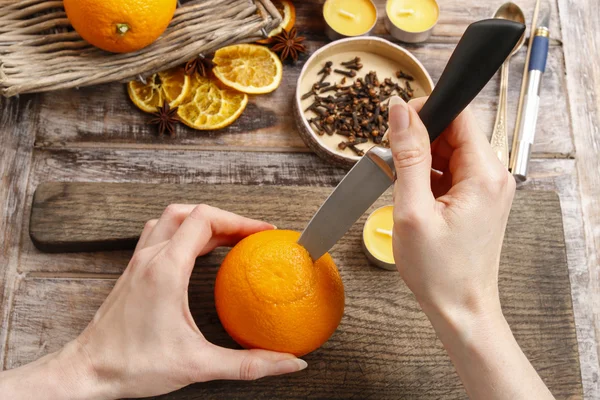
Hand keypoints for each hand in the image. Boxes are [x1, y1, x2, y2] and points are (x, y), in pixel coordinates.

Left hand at [16, 205, 305, 399]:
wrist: (86, 371)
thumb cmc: (131, 365)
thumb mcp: (198, 365)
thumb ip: (248, 364)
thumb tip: (289, 363)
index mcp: (166, 270)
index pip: (205, 220)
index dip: (239, 220)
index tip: (262, 231)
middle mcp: (150, 257)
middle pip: (191, 213)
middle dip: (225, 218)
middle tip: (249, 234)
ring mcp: (138, 262)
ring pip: (171, 219)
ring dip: (201, 221)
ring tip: (227, 237)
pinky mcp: (133, 272)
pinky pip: (159, 234)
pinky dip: (182, 233)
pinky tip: (194, 252)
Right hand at [388, 96, 513, 318]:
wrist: (459, 308)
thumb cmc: (438, 270)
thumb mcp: (413, 209)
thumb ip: (407, 155)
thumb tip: (400, 109)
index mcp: (485, 173)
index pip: (459, 114)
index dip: (426, 111)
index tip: (396, 128)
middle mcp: (493, 175)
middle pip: (453, 132)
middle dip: (419, 141)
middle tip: (395, 167)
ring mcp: (487, 187)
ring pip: (448, 151)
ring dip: (421, 161)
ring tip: (405, 191)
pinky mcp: (478, 198)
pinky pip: (450, 171)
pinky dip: (428, 177)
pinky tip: (415, 198)